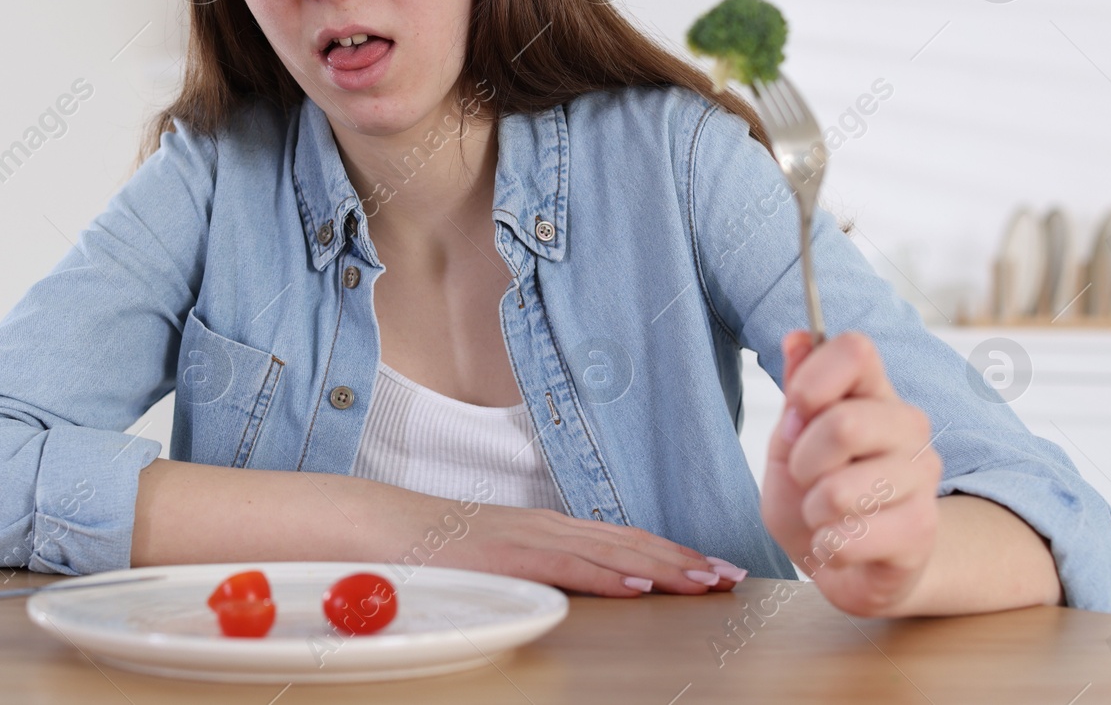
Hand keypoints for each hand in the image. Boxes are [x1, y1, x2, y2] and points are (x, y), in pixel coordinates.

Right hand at [422, 500, 746, 596]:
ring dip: (663, 566)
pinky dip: (606, 574)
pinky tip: (637, 583)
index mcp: (548, 527)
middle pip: (630, 541)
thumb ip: (537, 566)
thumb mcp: (497, 557)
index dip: (673, 552)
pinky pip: (565, 565)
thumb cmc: (433, 547)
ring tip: (705, 580)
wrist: (377, 524)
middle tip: (733, 575)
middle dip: (685, 559)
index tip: (714, 567)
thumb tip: (577, 587)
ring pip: (610, 551)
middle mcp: (547, 525)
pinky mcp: (506, 554)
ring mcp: (528, 536)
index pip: (624, 539)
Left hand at [760, 330, 942, 616]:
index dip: (812, 378)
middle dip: (803, 459)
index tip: (795, 410)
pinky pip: (849, 538)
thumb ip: (798, 393)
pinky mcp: (921, 530)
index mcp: (874, 393)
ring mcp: (921, 478)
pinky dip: (827, 546)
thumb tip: (797, 338)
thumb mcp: (790, 442)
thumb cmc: (814, 494)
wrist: (845, 561)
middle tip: (806, 477)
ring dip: (813, 509)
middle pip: (845, 423)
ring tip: (824, 514)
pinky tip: (840, 543)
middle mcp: (909, 427)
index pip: (856, 350)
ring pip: (841, 490)